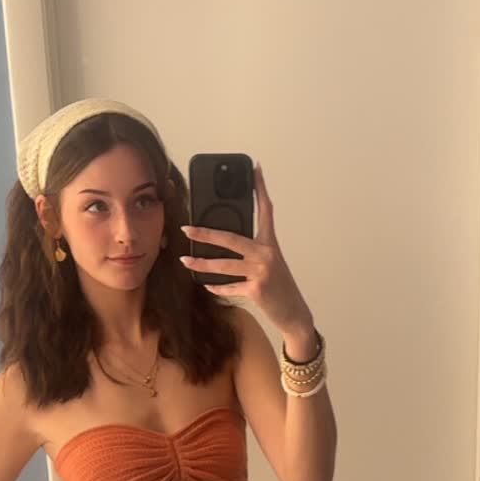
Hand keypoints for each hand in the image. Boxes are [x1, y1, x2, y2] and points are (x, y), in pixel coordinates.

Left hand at [179, 163, 311, 335]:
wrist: (293, 312)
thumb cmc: (279, 286)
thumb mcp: (270, 263)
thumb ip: (252, 252)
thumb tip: (224, 244)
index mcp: (270, 243)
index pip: (265, 210)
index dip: (260, 188)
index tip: (255, 168)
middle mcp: (266, 254)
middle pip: (230, 238)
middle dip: (205, 234)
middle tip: (187, 229)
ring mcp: (261, 271)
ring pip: (223, 265)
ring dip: (201, 263)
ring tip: (185, 260)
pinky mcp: (255, 289)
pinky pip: (229, 287)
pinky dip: (216, 287)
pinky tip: (206, 284)